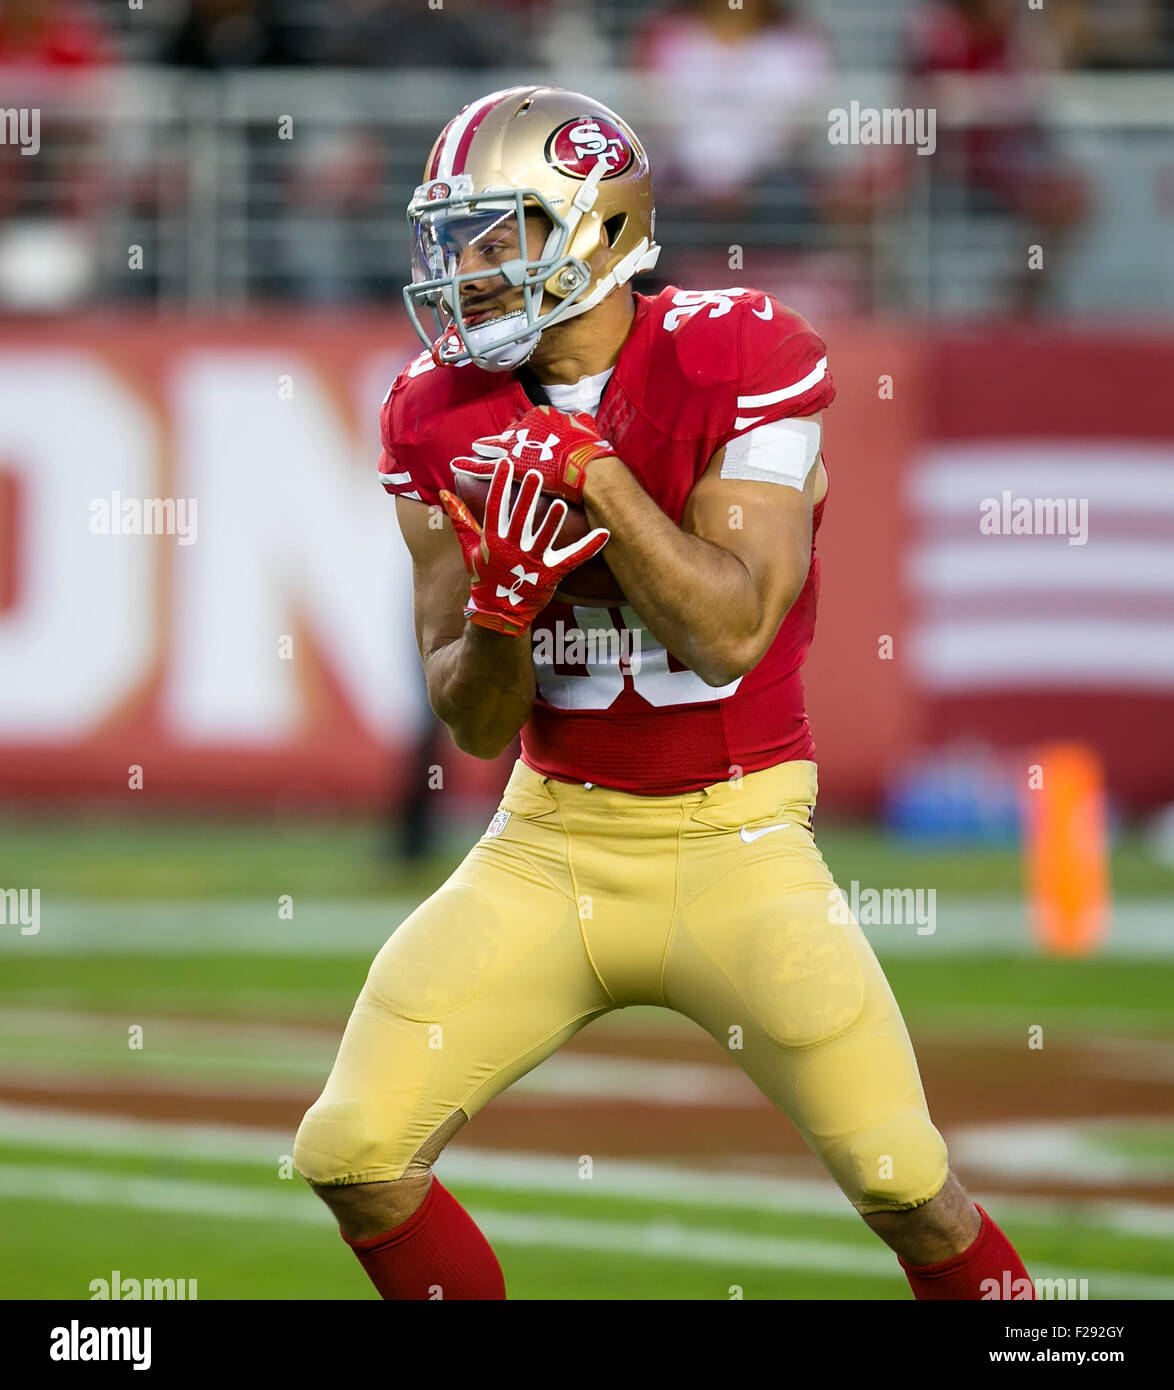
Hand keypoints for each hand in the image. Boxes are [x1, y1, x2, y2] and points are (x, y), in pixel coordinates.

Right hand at [439, 459, 609, 635]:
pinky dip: (589, 548)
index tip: (506, 464)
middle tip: (536, 474)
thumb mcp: (470, 547)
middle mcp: (512, 549)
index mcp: (494, 539)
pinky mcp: (550, 575)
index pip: (496, 508)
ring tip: (561, 505)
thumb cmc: (485, 575)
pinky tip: (604, 534)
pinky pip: (572, 559)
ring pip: (544, 538)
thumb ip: (461, 519)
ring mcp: (532, 562)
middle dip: (528, 496)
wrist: (498, 611)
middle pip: (521, 519)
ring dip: (553, 522)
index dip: (501, 486)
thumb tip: (446, 494)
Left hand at [453, 405, 614, 505]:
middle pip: (508, 435)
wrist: (584, 465)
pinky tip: (457, 465)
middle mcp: (524, 427)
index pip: (526, 424)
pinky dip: (470, 466)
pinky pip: (484, 466)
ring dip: (482, 450)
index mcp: (540, 415)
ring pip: (492, 447)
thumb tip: (581, 417)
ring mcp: (514, 446)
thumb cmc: (588, 448)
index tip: (522, 440)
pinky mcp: (508, 465)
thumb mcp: (585, 425)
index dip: (524, 434)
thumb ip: (579, 420)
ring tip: (471, 451)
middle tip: (491, 444)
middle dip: (500, 441)